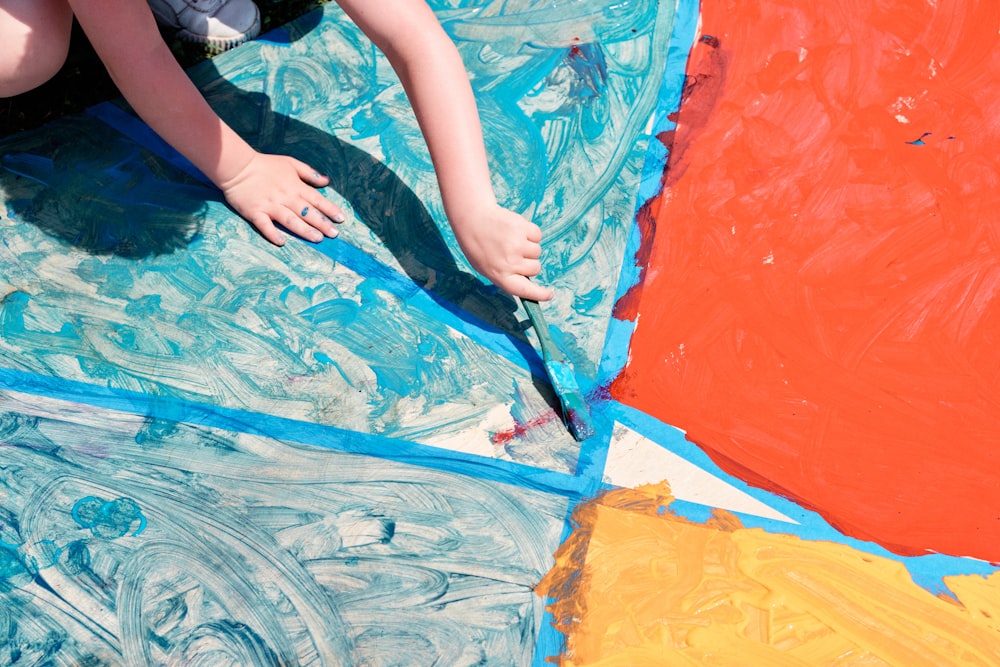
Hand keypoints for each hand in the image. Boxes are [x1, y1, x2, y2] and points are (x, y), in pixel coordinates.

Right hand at [218, 152, 346, 244]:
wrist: (238, 167)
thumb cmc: (266, 165)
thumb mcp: (290, 163)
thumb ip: (309, 173)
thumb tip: (326, 181)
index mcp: (295, 186)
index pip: (316, 199)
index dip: (330, 209)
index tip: (341, 219)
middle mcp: (285, 197)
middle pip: (307, 212)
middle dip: (322, 223)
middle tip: (334, 234)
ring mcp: (270, 206)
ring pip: (290, 220)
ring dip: (304, 230)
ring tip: (317, 239)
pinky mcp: (255, 212)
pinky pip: (265, 225)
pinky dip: (272, 233)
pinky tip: (282, 242)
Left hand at [451, 203, 553, 301]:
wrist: (472, 217)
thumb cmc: (478, 245)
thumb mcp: (486, 267)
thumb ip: (505, 275)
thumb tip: (526, 280)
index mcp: (499, 275)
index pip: (524, 290)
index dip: (538, 294)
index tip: (549, 295)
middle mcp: (510, 262)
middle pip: (535, 268)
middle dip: (529, 262)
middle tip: (512, 252)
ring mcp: (517, 245)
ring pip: (537, 251)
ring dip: (528, 246)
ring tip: (510, 239)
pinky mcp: (522, 228)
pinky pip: (537, 235)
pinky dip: (530, 232)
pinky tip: (515, 230)